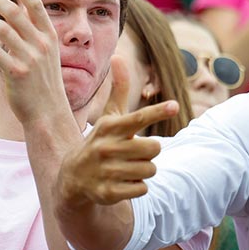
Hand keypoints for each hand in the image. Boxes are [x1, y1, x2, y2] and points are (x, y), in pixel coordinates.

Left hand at [0, 0, 71, 127]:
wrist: (48, 115)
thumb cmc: (42, 86)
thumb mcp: (44, 57)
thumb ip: (28, 36)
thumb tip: (9, 16)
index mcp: (50, 37)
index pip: (36, 5)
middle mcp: (42, 44)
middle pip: (15, 11)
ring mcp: (30, 58)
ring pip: (2, 28)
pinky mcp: (16, 72)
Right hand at [57, 56, 177, 208]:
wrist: (73, 177)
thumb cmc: (99, 141)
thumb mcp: (108, 116)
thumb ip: (118, 89)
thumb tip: (118, 56)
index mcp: (110, 127)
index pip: (139, 118)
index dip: (158, 111)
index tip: (175, 105)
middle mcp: (107, 148)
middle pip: (154, 149)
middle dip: (149, 152)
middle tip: (133, 153)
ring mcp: (106, 171)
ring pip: (151, 170)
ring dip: (144, 170)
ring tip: (127, 168)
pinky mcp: (108, 193)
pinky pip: (142, 189)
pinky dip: (137, 188)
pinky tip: (122, 183)